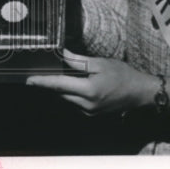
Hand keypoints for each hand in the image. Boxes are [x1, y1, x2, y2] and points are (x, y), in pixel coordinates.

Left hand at [26, 50, 157, 115]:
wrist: (140, 93)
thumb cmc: (123, 75)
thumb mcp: (101, 63)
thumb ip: (79, 61)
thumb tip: (62, 54)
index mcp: (89, 90)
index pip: (60, 85)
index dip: (43, 82)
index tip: (29, 80)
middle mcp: (87, 104)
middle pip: (61, 93)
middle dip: (51, 83)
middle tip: (42, 71)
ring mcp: (89, 112)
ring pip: (67, 98)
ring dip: (62, 88)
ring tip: (59, 75)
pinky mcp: (91, 114)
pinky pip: (75, 103)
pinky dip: (71, 93)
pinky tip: (75, 84)